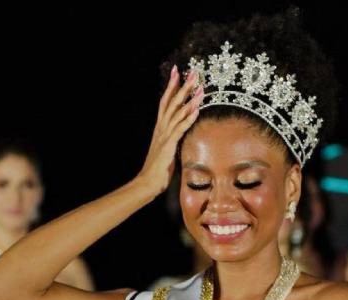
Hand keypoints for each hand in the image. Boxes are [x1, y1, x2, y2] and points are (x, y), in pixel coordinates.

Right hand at [137, 66, 203, 194]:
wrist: (147, 181)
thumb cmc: (157, 168)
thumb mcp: (166, 148)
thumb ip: (172, 138)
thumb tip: (181, 131)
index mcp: (160, 127)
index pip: (165, 101)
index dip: (171, 86)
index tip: (177, 71)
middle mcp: (161, 127)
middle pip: (172, 101)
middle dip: (183, 85)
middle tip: (193, 71)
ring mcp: (164, 135)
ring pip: (177, 112)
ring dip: (189, 98)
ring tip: (200, 87)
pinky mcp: (169, 144)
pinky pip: (180, 128)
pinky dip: (188, 117)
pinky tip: (196, 109)